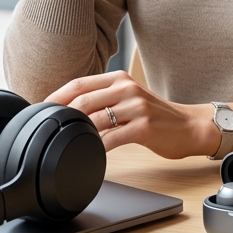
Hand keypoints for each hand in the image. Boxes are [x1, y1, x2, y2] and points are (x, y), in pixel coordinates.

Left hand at [47, 71, 218, 159]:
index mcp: (119, 79)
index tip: (42, 110)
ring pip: (96, 118)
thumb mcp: (129, 99)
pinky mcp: (145, 126)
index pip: (79, 83)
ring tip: (65, 142)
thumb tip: (71, 111)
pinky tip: (90, 154)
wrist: (190, 126)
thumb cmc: (156, 116)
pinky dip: (97, 147)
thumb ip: (104, 100)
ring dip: (78, 132)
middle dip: (62, 116)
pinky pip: (113, 138)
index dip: (57, 97)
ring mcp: (137, 106)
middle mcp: (126, 88)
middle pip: (83, 99)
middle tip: (48, 129)